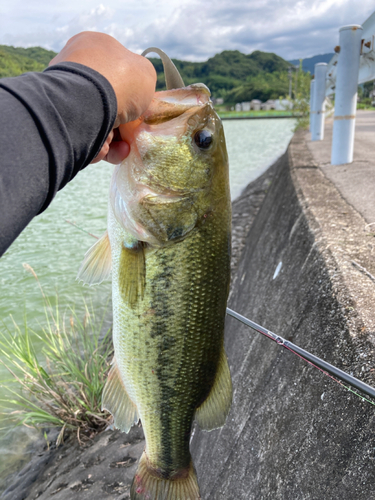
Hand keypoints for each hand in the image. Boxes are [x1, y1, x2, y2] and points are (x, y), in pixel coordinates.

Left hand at [49, 32, 155, 163]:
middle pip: (109, 102)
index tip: (141, 109)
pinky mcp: (60, 123)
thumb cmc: (119, 80)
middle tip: (132, 135)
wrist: (83, 103)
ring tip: (123, 148)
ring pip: (99, 124)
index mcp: (92, 47)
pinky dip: (101, 147)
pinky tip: (109, 150)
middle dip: (124, 124)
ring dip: (115, 140)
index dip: (133, 93)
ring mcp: (65, 97)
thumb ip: (143, 79)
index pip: (116, 71)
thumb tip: (135, 92)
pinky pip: (86, 138)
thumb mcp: (145, 73)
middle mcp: (75, 70)